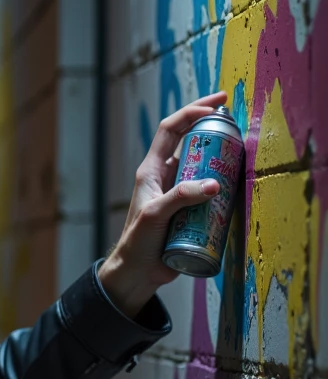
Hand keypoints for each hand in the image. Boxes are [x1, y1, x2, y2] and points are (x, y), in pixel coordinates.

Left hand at [98, 91, 228, 318]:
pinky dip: (224, 188)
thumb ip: (181, 197)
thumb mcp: (156, 215)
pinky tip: (237, 188)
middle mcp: (166, 177)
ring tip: (241, 158)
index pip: (171, 130)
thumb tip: (214, 184)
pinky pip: (210, 193)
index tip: (216, 104)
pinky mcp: (190, 211)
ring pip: (204, 168)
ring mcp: (178, 194)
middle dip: (214, 133)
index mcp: (151, 170)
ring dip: (221, 162)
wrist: (137, 273)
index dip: (191, 112)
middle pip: (192, 145)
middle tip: (237, 129)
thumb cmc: (137, 242)